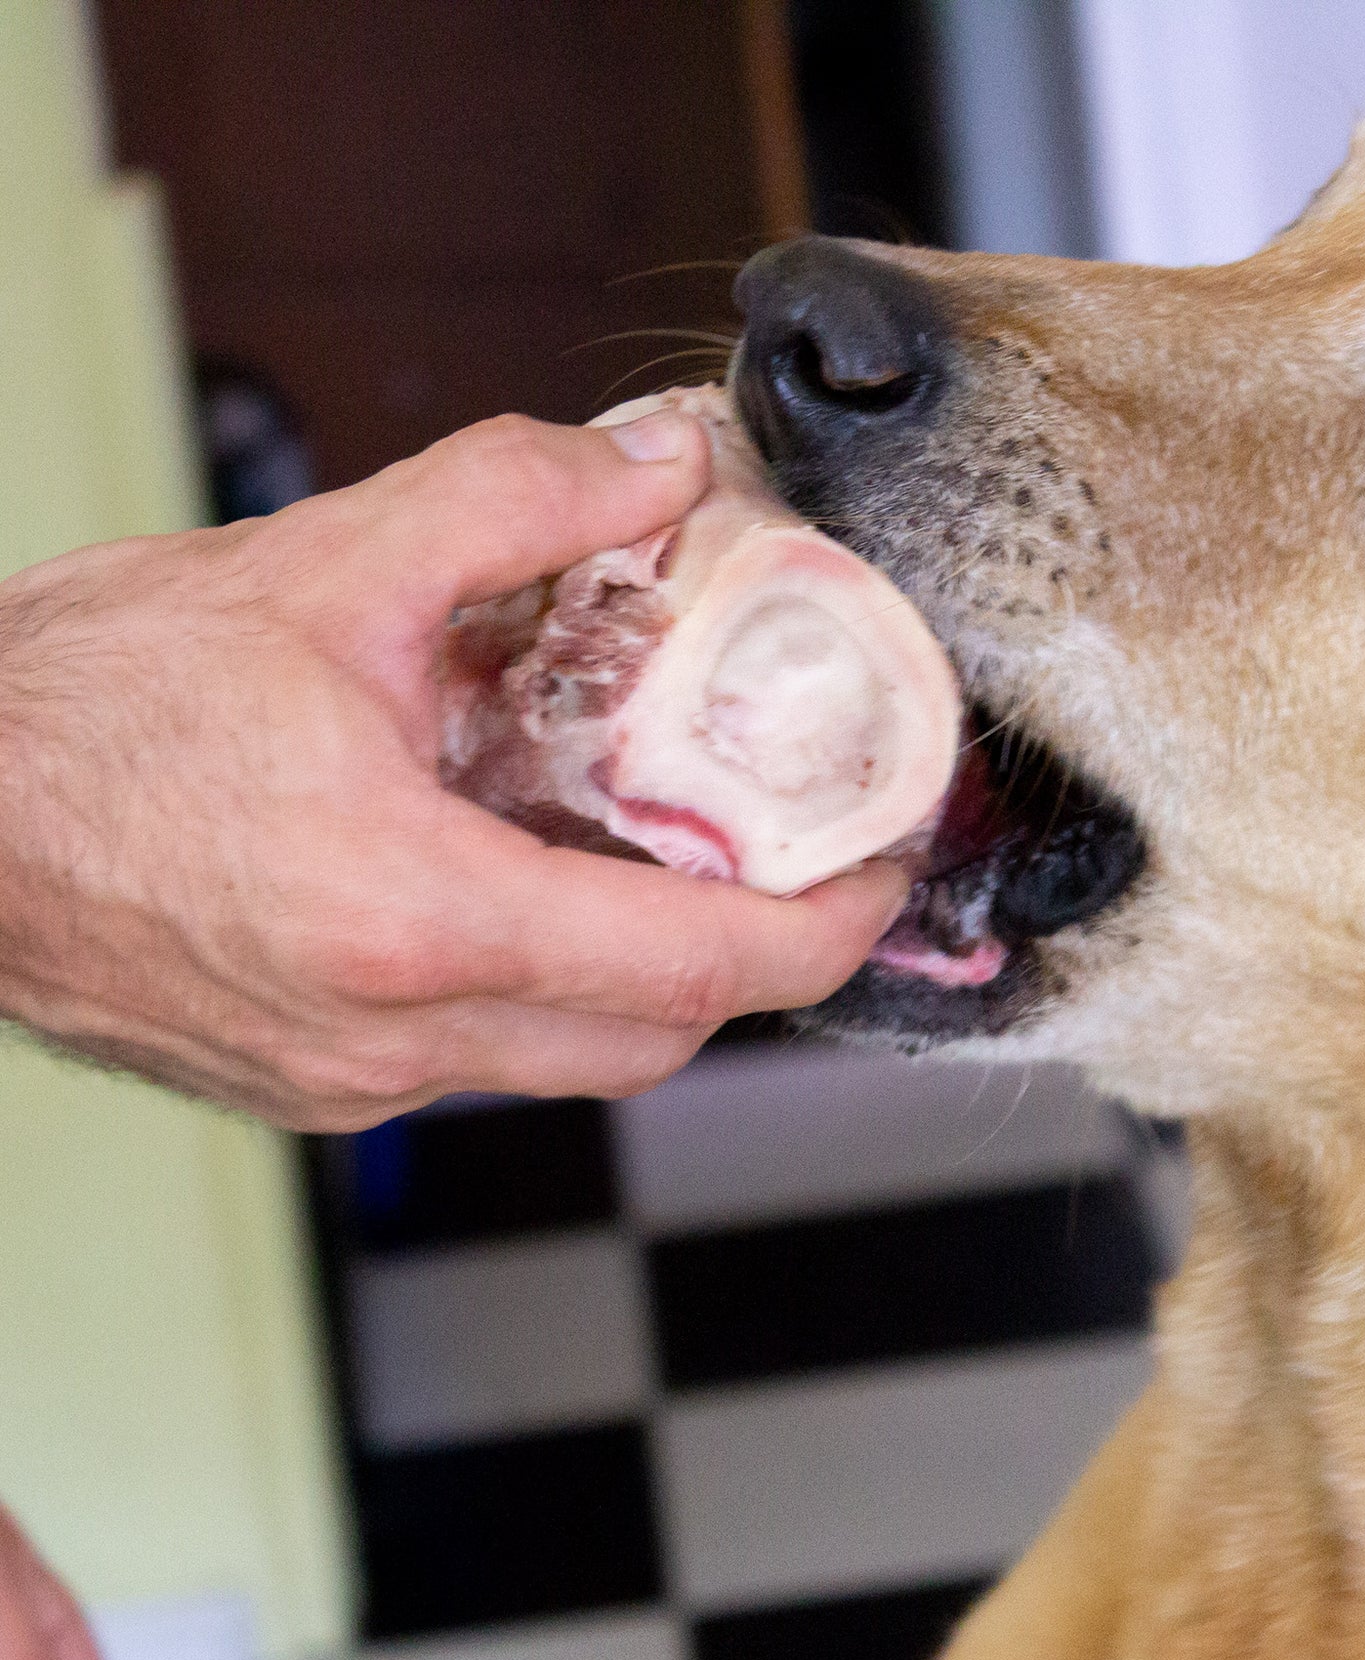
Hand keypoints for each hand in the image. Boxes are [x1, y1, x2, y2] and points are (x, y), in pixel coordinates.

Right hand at [0, 408, 908, 1128]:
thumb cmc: (75, 712)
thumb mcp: (315, 568)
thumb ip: (508, 504)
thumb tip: (659, 467)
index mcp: (414, 917)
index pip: (700, 966)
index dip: (827, 929)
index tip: (884, 876)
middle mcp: (394, 1035)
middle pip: (659, 1037)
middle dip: (750, 958)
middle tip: (788, 858)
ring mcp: (349, 1082)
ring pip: (576, 1059)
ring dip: (647, 971)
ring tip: (659, 856)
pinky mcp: (312, 1088)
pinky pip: (487, 1057)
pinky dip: (545, 985)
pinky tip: (520, 882)